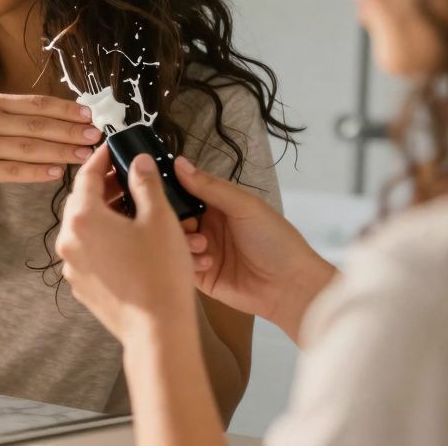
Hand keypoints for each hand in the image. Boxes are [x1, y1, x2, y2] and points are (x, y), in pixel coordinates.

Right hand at [0, 93, 99, 208]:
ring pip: (29, 147)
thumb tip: (64, 122)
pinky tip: (56, 173)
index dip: (66, 109)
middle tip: (95, 136)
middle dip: (70, 130)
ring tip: (84, 156)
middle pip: (37, 124)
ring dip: (60, 151)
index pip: (36, 104)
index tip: (90, 116)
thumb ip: (19, 121)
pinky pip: (13, 170)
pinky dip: (37, 172)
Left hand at [56, 149, 198, 340]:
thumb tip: (138, 161)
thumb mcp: (159, 219)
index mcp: (83, 218)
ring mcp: (72, 267)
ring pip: (84, 229)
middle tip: (126, 176)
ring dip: (104, 214)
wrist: (157, 331)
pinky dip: (104, 240)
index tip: (112, 148)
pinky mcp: (82, 286)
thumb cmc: (160, 273)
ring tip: (132, 207)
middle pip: (81, 202)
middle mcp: (68, 241)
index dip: (101, 158)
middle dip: (103, 186)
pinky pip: (89, 253)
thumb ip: (145, 183)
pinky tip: (128, 240)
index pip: (86, 176)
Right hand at [175, 157, 335, 341]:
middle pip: (176, 217)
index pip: (186, 191)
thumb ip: (210, 187)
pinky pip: (182, 264)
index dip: (172, 189)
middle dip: (176, 219)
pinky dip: (190, 261)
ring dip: (185, 241)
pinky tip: (209, 263)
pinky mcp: (200, 275)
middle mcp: (208, 226)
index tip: (158, 188)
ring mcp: (203, 251)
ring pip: (175, 240)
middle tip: (189, 223)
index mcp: (218, 205)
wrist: (290, 286)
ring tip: (203, 245)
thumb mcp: (244, 206)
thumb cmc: (274, 239)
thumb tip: (179, 162)